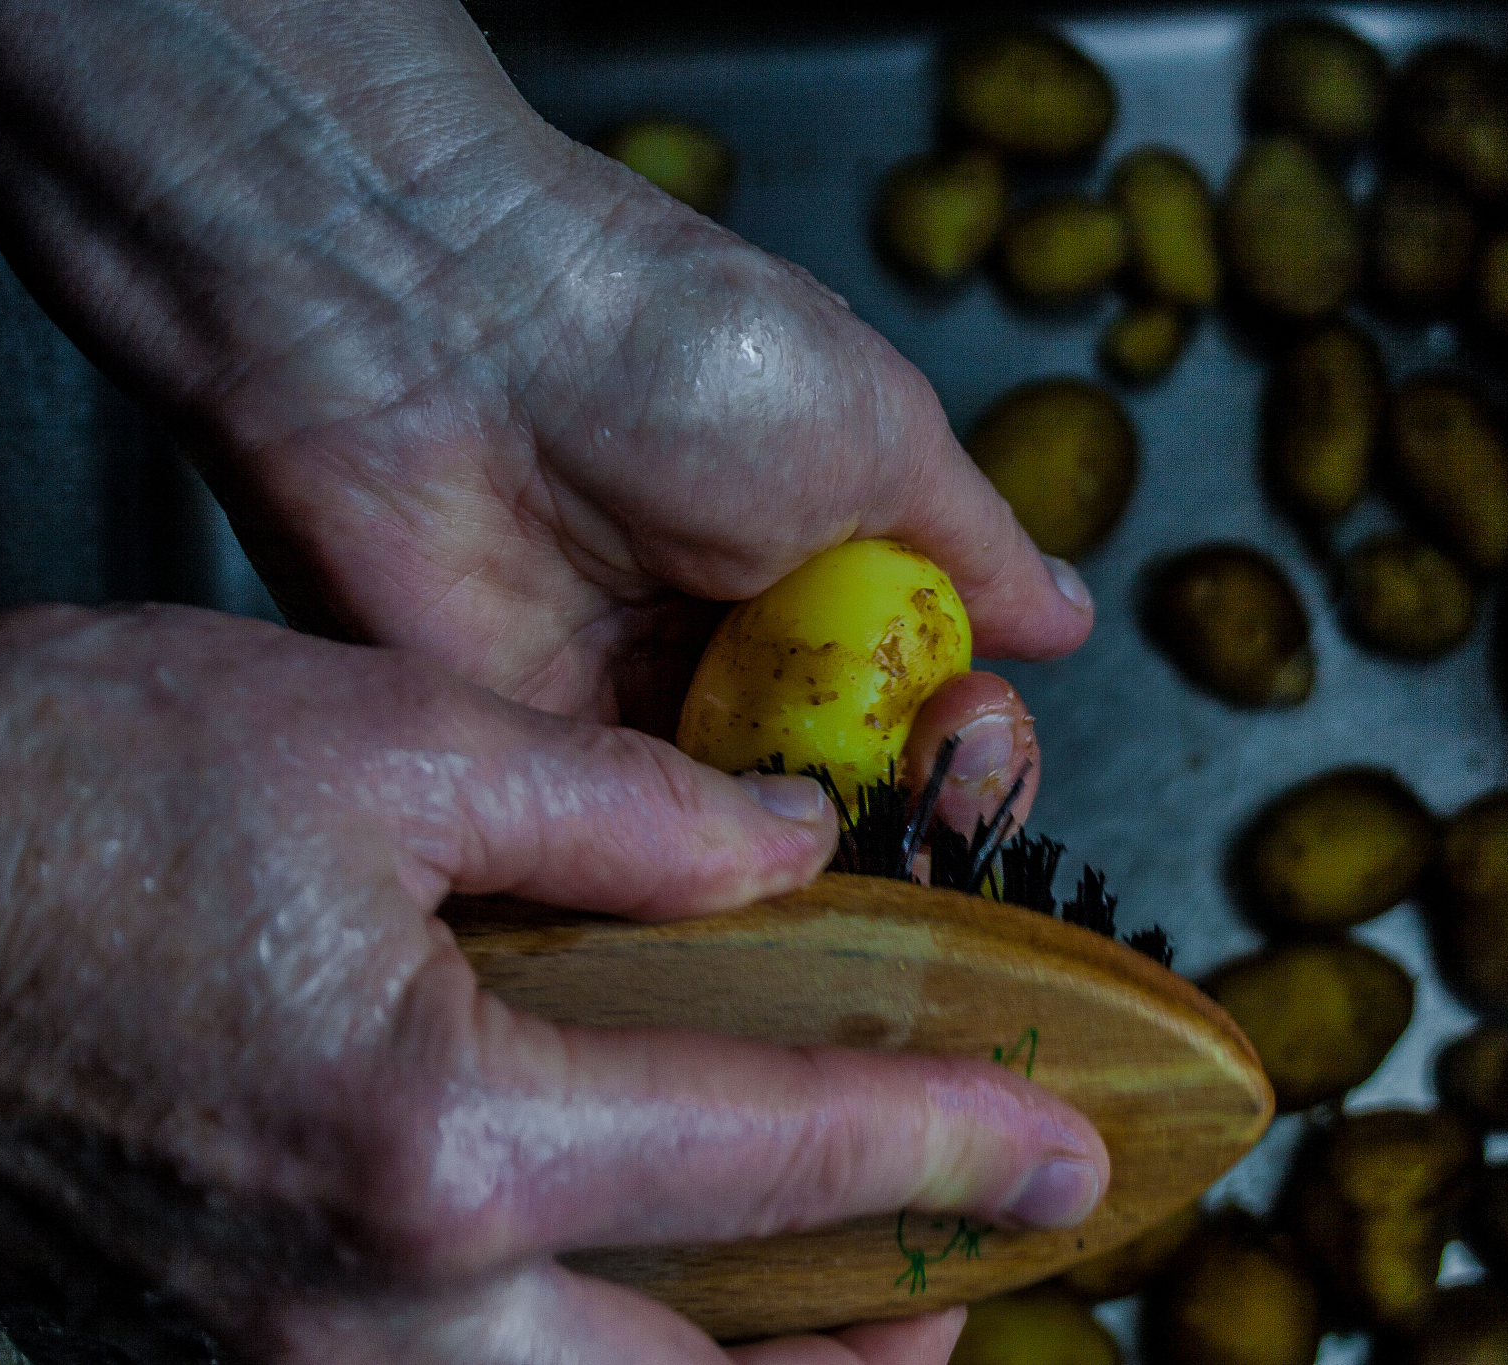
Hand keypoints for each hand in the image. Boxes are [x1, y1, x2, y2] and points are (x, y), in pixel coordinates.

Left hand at [0, 0, 1090, 791]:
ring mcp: (626, 710)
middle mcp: (728, 648)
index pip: (924, 702)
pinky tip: (749, 900)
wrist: (442, 333)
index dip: (970, 742)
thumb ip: (976, 549)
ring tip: (847, 838)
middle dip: (912, 812)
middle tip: (934, 798)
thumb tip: (1066, 615)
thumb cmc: (677, 348)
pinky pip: (627, 861)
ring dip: (812, 858)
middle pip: (846, 786)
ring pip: (745, 840)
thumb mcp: (878, 428)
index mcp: (820, 562)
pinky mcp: (527, 761)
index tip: (979, 734)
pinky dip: (691, 889)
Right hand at [0, 605, 1107, 1362]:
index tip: (1065, 1152)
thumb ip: (625, 803)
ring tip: (832, 1318)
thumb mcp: (381, 738)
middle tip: (961, 1270)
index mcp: (441, 1133)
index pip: (779, 1156)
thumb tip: (787, 842)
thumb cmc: (70, 795)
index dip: (953, 1150)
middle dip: (873, 1351)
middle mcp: (374, 1311)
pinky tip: (631, 1314)